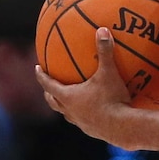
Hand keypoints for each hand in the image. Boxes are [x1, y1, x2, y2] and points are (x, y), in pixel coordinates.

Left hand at [35, 27, 134, 145]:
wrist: (122, 127)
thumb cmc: (111, 99)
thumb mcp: (108, 73)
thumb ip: (105, 51)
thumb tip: (102, 29)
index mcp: (68, 97)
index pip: (49, 85)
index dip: (42, 76)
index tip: (36, 68)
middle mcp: (70, 111)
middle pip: (53, 101)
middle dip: (49, 92)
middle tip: (49, 85)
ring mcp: (80, 122)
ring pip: (66, 113)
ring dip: (64, 105)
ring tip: (68, 99)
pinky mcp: (91, 130)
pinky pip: (81, 120)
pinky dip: (81, 114)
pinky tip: (92, 111)